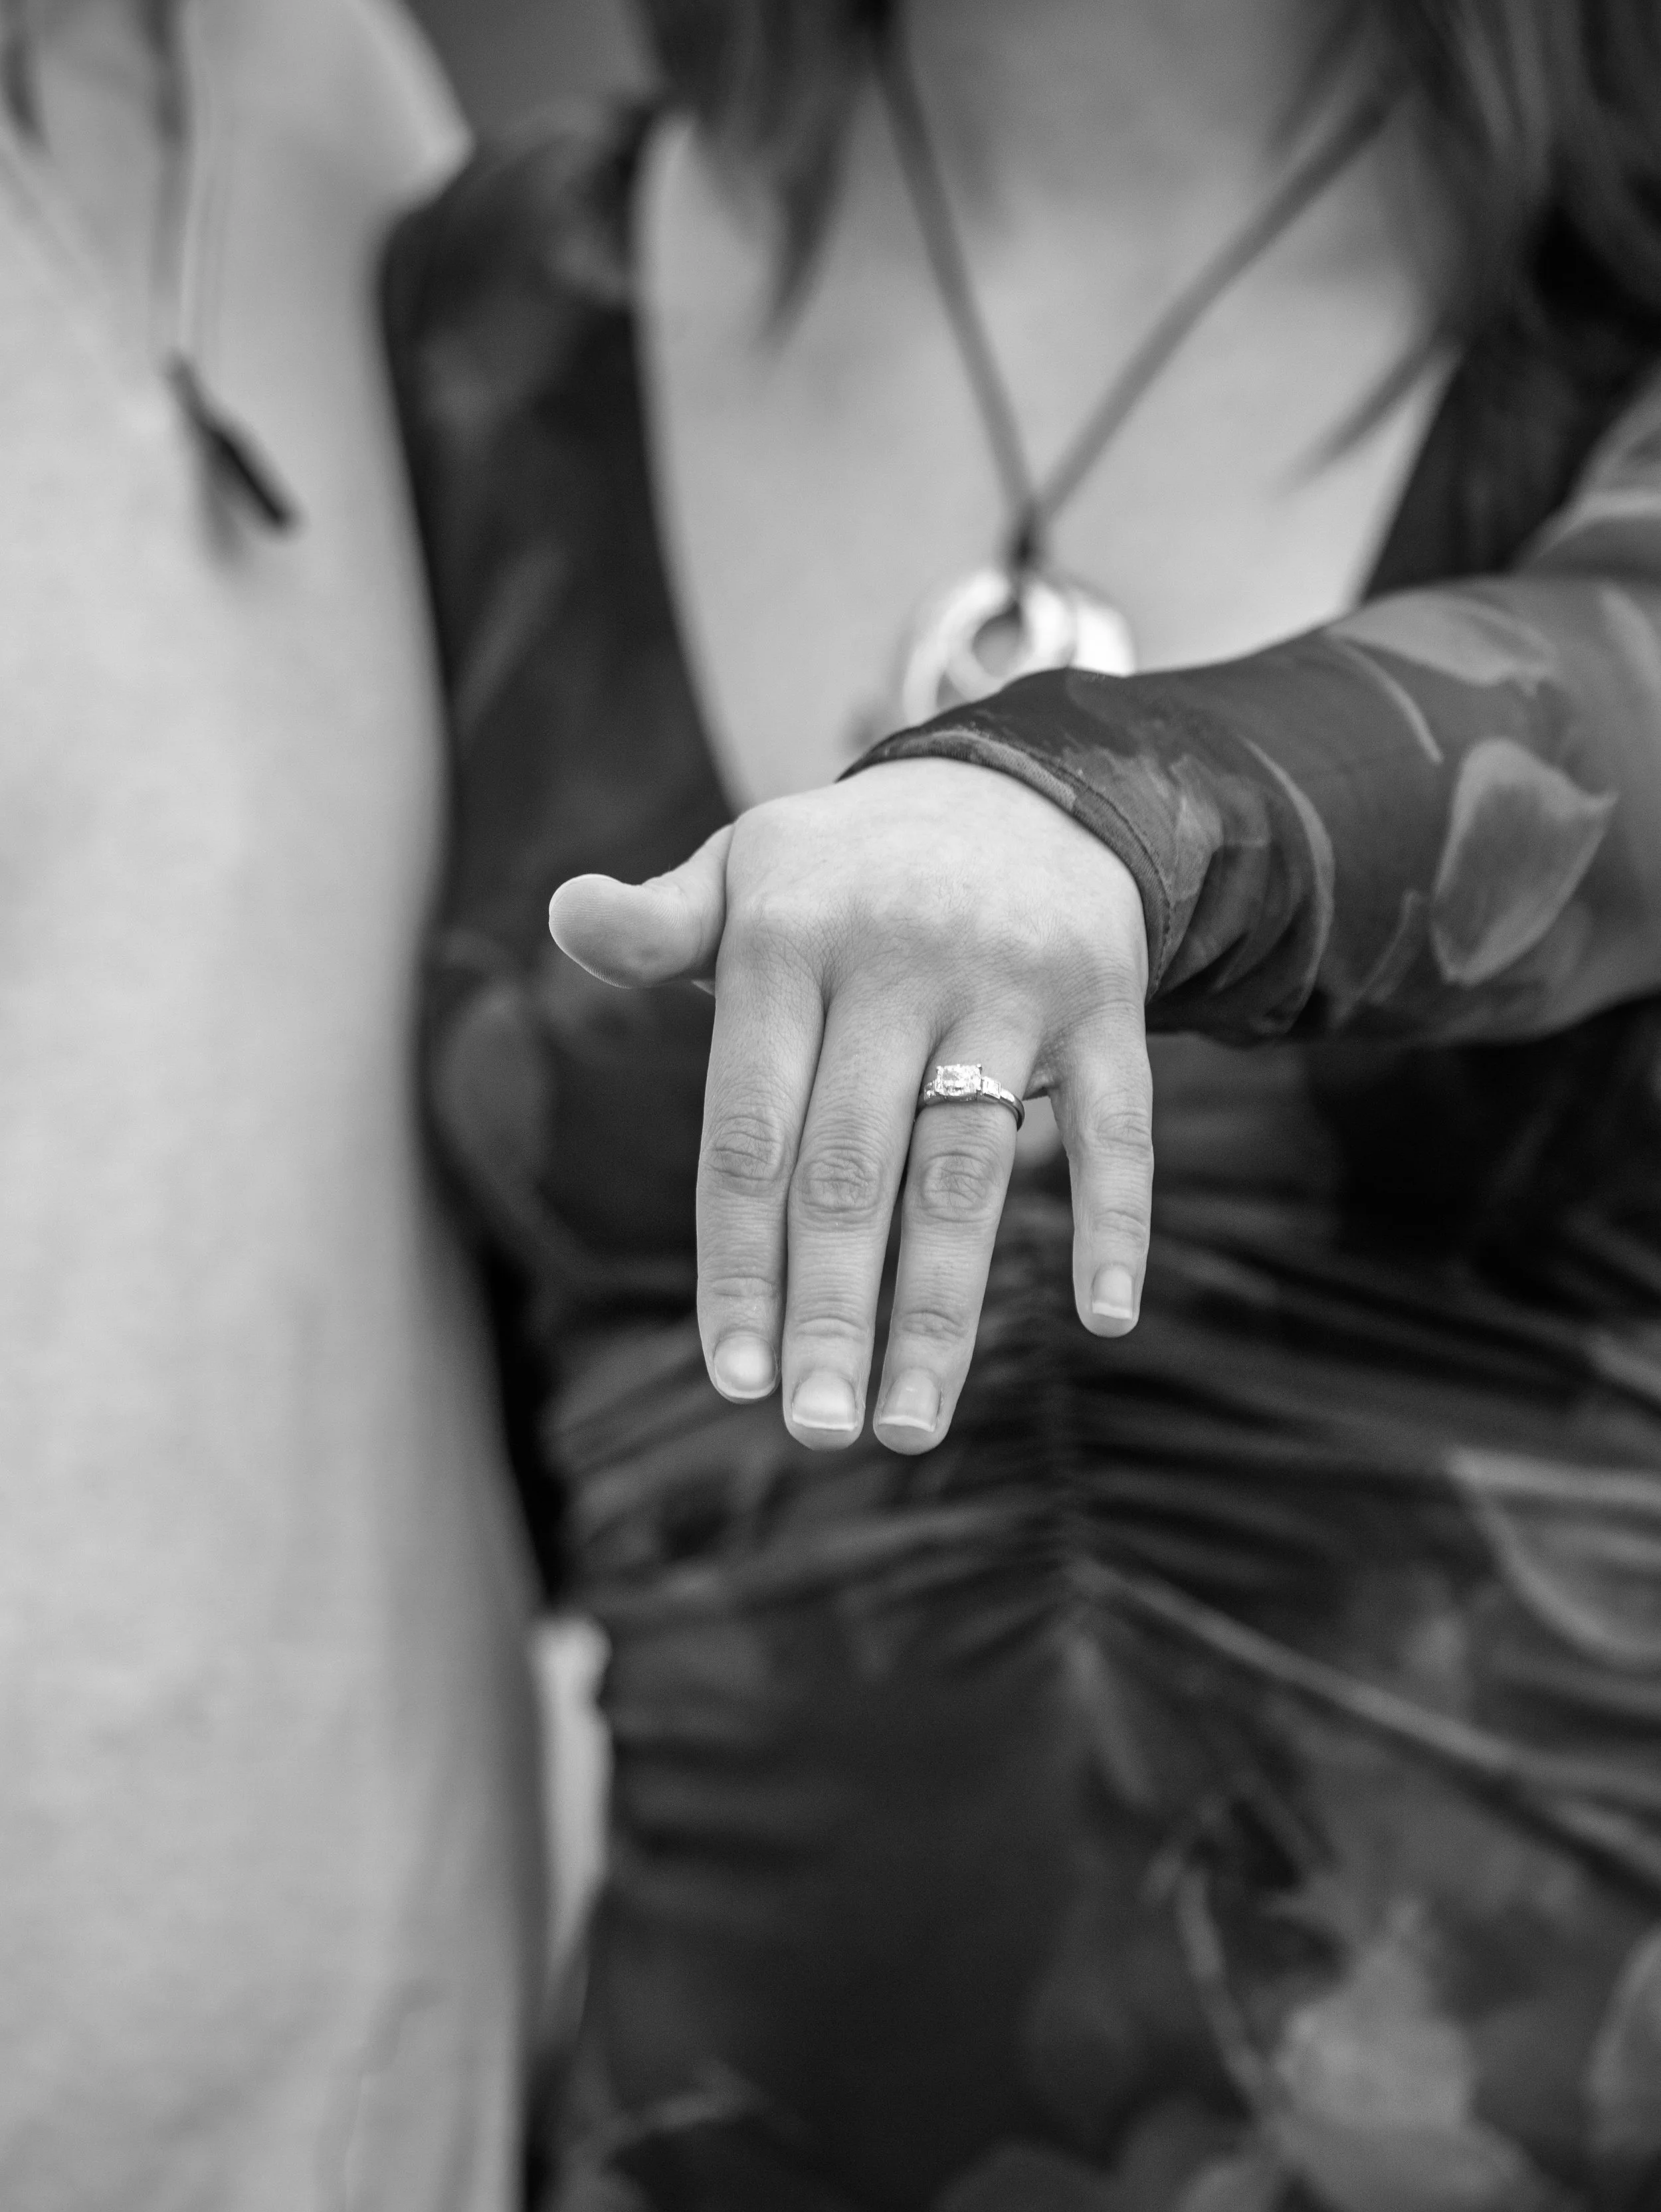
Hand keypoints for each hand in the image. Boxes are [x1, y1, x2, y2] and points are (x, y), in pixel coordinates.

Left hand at [549, 758, 1151, 1453]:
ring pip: (969, 1170)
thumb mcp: (743, 872)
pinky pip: (1121, 1124)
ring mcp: (1007, 981)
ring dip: (944, 1309)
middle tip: (817, 1429)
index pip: (750, 1133)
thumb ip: (657, 927)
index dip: (739, 1262)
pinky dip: (1116, 1220)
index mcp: (785, 937)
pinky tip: (1104, 1320)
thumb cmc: (849, 873)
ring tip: (912, 1425)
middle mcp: (896, 958)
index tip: (733, 1380)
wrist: (1024, 783)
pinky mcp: (1106, 998)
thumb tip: (563, 915)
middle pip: (853, 1170)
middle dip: (831, 1312)